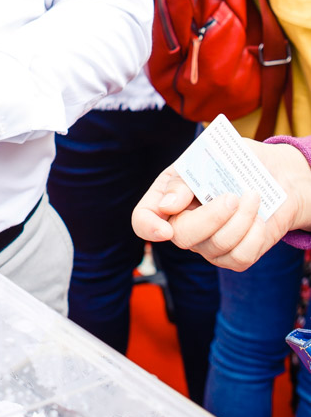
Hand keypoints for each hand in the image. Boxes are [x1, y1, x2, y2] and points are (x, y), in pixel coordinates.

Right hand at [131, 139, 310, 270]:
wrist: (273, 174)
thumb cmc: (234, 163)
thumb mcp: (207, 158)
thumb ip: (184, 178)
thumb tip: (168, 204)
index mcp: (167, 196)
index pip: (143, 220)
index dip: (148, 227)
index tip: (165, 229)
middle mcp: (182, 225)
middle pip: (183, 237)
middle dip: (211, 217)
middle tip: (232, 196)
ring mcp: (207, 245)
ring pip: (216, 246)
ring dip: (241, 219)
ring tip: (253, 195)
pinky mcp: (233, 257)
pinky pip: (241, 256)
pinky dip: (255, 233)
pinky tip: (259, 216)